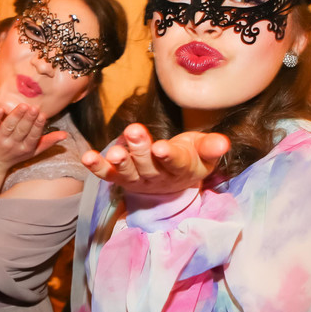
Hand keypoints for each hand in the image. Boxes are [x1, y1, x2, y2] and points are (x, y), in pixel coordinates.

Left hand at [0, 104, 66, 172]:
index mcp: (25, 148)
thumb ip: (48, 142)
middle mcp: (12, 145)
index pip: (33, 137)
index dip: (37, 126)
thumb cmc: (15, 154)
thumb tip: (65, 135)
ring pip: (9, 126)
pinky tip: (2, 109)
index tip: (43, 115)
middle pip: (21, 130)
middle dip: (28, 119)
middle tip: (34, 108)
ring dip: (16, 116)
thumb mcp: (32, 151)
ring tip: (23, 106)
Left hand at [82, 123, 229, 193]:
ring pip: (128, 171)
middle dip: (140, 149)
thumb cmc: (191, 157)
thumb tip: (223, 142)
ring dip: (120, 160)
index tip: (162, 148)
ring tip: (113, 151)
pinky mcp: (121, 179)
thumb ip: (211, 147)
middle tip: (134, 132)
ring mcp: (138, 180)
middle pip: (149, 165)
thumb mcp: (204, 152)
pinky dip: (96, 167)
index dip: (169, 156)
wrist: (175, 178)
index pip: (176, 162)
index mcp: (182, 169)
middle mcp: (158, 177)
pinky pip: (107, 175)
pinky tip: (87, 157)